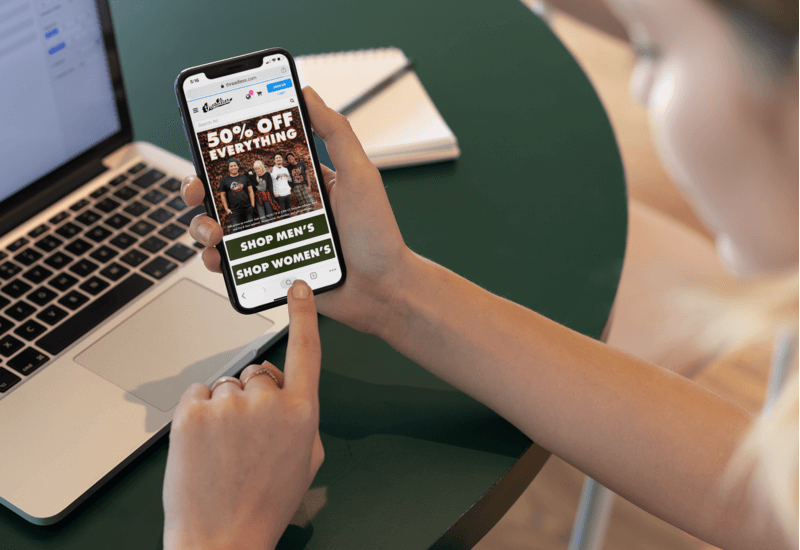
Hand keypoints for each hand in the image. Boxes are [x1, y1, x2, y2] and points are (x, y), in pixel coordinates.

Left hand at [163, 280, 323, 549]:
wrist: (221, 539)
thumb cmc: (266, 503)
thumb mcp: (307, 460)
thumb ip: (303, 419)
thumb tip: (288, 395)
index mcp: (302, 413)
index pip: (306, 351)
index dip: (304, 315)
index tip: (299, 288)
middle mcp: (268, 402)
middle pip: (259, 373)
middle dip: (254, 396)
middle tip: (247, 436)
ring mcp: (227, 406)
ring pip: (227, 386)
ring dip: (225, 408)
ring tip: (224, 449)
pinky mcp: (191, 413)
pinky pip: (198, 394)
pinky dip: (199, 413)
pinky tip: (205, 445)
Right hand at [181, 86, 411, 333]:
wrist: (383, 290)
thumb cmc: (378, 235)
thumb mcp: (361, 175)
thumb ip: (336, 133)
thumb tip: (308, 93)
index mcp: (299, 180)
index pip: (253, 158)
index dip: (223, 151)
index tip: (206, 144)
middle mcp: (281, 207)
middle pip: (226, 192)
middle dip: (201, 188)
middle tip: (198, 192)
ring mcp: (273, 238)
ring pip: (221, 226)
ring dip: (203, 225)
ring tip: (215, 232)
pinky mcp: (270, 268)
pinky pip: (233, 262)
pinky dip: (216, 260)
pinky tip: (219, 258)